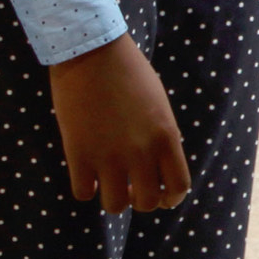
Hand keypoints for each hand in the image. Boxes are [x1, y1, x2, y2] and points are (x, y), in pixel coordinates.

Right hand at [48, 35, 189, 214]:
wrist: (93, 51)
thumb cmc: (129, 72)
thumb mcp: (159, 104)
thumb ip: (162, 137)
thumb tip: (156, 169)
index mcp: (166, 135)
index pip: (179, 186)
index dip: (171, 198)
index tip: (161, 193)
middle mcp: (141, 151)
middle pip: (149, 203)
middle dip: (140, 199)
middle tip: (131, 184)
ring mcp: (109, 155)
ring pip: (116, 206)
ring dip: (113, 197)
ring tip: (108, 180)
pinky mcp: (79, 154)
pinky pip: (84, 193)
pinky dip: (86, 187)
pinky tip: (86, 171)